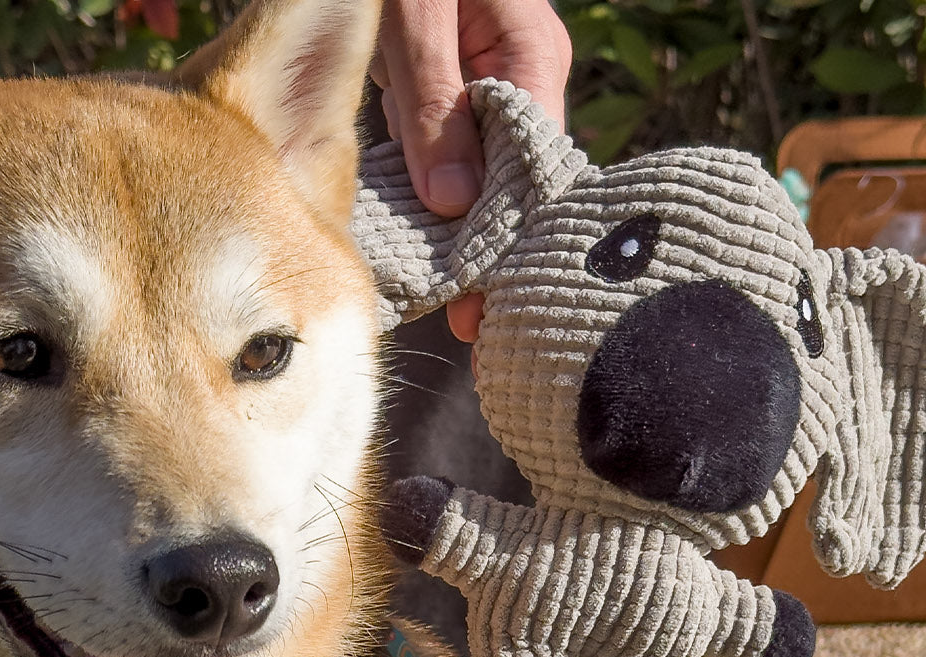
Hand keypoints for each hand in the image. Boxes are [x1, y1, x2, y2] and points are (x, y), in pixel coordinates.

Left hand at [371, 0, 570, 340]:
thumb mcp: (417, 19)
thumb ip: (433, 101)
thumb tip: (453, 202)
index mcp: (531, 61)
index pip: (533, 173)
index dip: (509, 246)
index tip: (485, 310)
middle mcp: (523, 80)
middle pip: (516, 186)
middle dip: (494, 256)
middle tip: (471, 331)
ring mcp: (493, 87)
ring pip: (489, 177)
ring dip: (468, 236)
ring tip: (454, 309)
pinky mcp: (460, 89)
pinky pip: (461, 155)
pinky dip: (445, 199)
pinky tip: (428, 245)